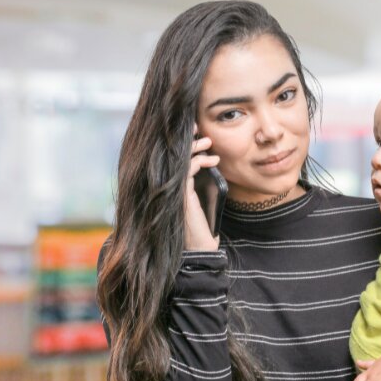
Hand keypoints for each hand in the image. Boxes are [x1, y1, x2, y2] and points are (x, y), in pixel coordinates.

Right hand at [184, 126, 220, 250]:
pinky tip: (211, 161)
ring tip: (209, 143)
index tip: (198, 136)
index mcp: (172, 188)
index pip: (173, 160)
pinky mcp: (180, 194)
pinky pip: (188, 169)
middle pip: (173, 156)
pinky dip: (199, 160)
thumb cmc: (202, 230)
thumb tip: (208, 167)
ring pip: (180, 160)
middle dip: (187, 140)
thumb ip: (199, 187)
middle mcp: (168, 188)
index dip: (184, 145)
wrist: (200, 250)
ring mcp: (172, 190)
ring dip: (195, 147)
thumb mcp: (202, 203)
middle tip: (199, 129)